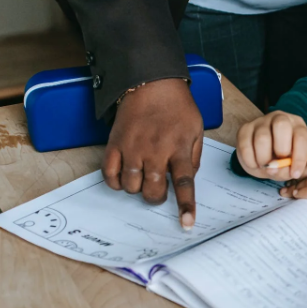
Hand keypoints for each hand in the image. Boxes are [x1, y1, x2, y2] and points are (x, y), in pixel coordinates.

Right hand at [102, 78, 202, 229]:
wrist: (151, 83)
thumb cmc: (177, 107)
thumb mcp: (196, 129)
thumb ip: (194, 157)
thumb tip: (188, 180)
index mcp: (179, 147)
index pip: (184, 183)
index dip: (186, 206)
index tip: (186, 224)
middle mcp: (155, 150)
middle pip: (153, 190)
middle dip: (156, 197)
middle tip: (158, 190)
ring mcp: (132, 148)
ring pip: (131, 186)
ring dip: (137, 189)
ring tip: (143, 177)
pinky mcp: (114, 144)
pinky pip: (110, 174)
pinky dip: (116, 182)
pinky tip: (125, 176)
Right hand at [236, 111, 306, 180]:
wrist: (262, 154)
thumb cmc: (280, 158)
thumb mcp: (288, 166)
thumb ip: (285, 170)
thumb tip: (273, 169)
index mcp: (297, 126)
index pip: (301, 137)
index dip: (299, 157)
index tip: (295, 174)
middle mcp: (280, 118)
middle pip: (281, 125)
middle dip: (281, 149)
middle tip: (277, 164)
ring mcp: (261, 121)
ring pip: (262, 137)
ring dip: (263, 158)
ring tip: (264, 166)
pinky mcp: (245, 128)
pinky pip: (245, 144)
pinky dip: (249, 159)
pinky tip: (254, 164)